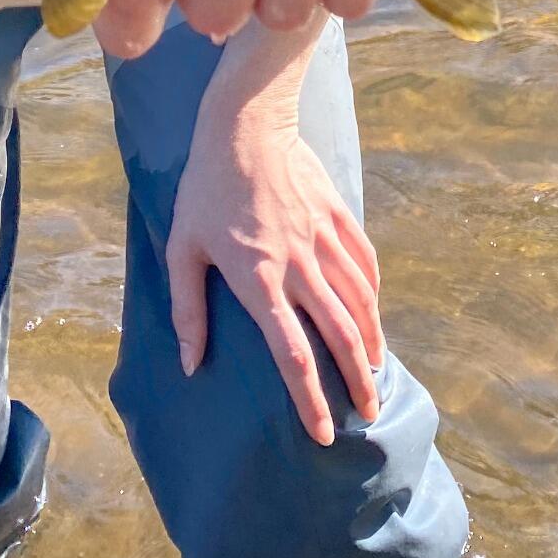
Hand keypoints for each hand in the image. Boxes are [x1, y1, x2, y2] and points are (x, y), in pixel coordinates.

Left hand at [167, 91, 385, 443]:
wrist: (245, 125)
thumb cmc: (204, 189)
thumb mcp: (182, 248)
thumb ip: (188, 310)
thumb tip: (191, 365)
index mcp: (258, 280)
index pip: (291, 354)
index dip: (309, 399)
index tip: (322, 432)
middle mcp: (297, 265)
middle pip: (339, 335)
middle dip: (356, 381)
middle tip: (368, 413)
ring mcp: (322, 238)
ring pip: (360, 302)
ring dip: (371, 342)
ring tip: (375, 372)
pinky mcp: (337, 214)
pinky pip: (364, 262)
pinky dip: (373, 294)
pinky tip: (373, 313)